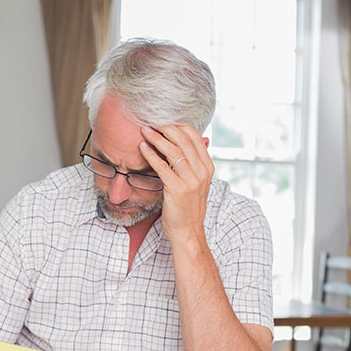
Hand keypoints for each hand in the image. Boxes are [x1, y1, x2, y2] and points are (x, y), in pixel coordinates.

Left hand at [138, 124, 213, 247]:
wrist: (187, 231)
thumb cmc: (187, 207)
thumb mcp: (196, 183)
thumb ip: (194, 164)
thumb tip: (196, 143)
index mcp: (208, 167)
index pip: (195, 138)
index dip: (179, 126)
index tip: (164, 119)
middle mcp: (202, 172)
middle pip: (183, 141)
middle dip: (166, 128)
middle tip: (151, 121)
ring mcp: (191, 181)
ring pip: (173, 151)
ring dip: (156, 138)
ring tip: (144, 131)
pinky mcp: (177, 189)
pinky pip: (162, 167)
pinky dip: (151, 155)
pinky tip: (142, 148)